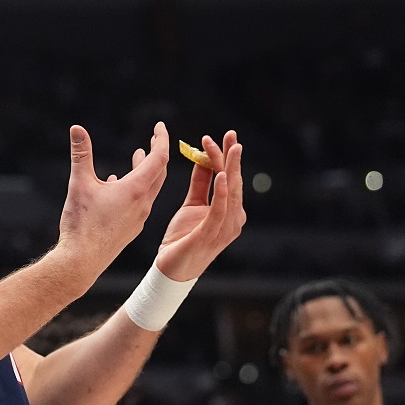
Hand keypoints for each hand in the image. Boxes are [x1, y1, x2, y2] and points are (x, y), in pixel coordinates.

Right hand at [56, 122, 167, 286]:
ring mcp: (138, 219)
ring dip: (145, 171)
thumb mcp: (79, 184)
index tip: (159, 127)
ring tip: (138, 158)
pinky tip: (116, 186)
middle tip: (154, 140)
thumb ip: (81, 154)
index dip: (161, 140)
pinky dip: (134, 189)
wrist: (82, 262)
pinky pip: (139, 204)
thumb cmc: (82, 223)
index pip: (158, 158)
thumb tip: (77, 129)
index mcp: (135, 190)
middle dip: (156, 154)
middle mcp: (143, 204)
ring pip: (149, 189)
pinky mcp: (130, 229)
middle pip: (158, 174)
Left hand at [154, 130, 245, 281]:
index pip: (230, 178)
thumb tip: (203, 158)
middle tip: (231, 135)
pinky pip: (219, 211)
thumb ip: (200, 183)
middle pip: (235, 182)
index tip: (224, 135)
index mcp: (229, 211)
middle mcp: (232, 219)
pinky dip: (222, 193)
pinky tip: (222, 177)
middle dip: (232, 157)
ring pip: (231, 193)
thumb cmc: (183, 238)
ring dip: (230, 169)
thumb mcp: (192, 205)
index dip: (227, 156)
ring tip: (230, 149)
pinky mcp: (211, 236)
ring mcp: (224, 229)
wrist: (170, 269)